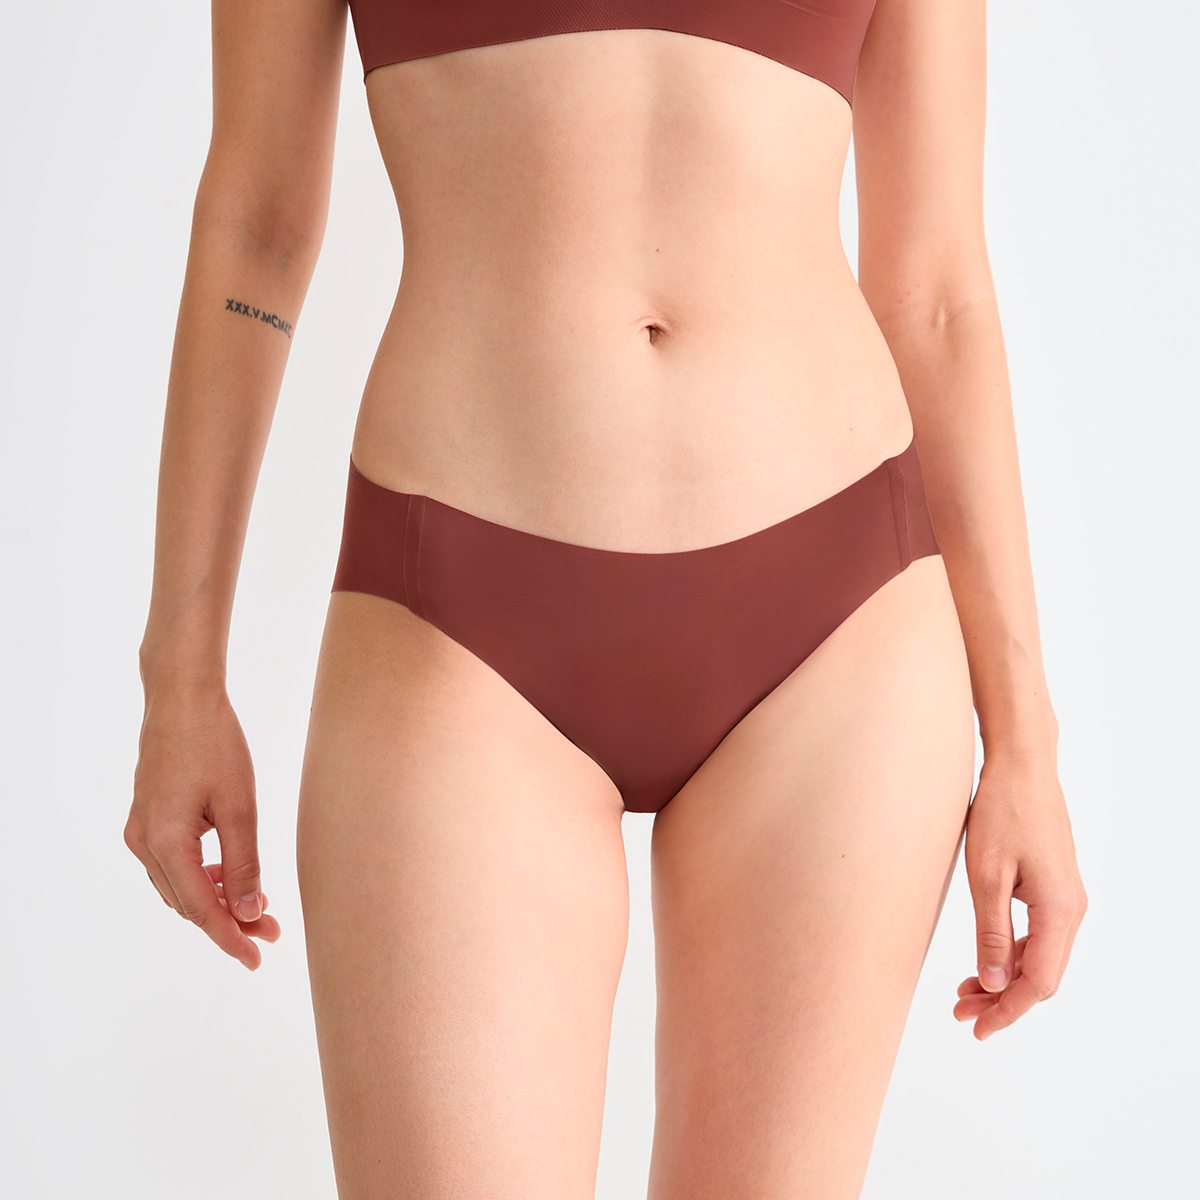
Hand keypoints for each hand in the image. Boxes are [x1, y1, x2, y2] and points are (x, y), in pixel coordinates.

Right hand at [125, 682, 280, 969]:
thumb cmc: (214, 744)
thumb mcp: (239, 806)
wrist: (182, 698)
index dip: (231, 938)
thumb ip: (245, 862)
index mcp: (166, 844)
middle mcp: (144, 844)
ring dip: (217, 900)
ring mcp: (140, 832)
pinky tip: (232, 874)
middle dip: (230, 921)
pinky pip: (173, 866)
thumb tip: (251, 911)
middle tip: (272, 932)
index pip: (202, 910)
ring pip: (180, 887)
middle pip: (189, 903)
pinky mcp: (146, 819)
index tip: (257, 959)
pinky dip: (202, 877)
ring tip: (259, 906)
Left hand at [955, 749, 1085, 1038]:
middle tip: (960, 1013)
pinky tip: (985, 959)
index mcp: (1059, 910)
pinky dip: (1012, 953)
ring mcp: (1066, 898)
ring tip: (964, 991)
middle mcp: (1071, 910)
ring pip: (1040, 957)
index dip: (1007, 1011)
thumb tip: (995, 984)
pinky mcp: (1054, 887)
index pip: (1038, 983)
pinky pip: (1038, 935)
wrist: (1022, 766)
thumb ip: (991, 933)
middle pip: (1042, 977)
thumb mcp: (987, 875)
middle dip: (1003, 1000)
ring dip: (1005, 978)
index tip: (977, 1028)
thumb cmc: (1002, 812)